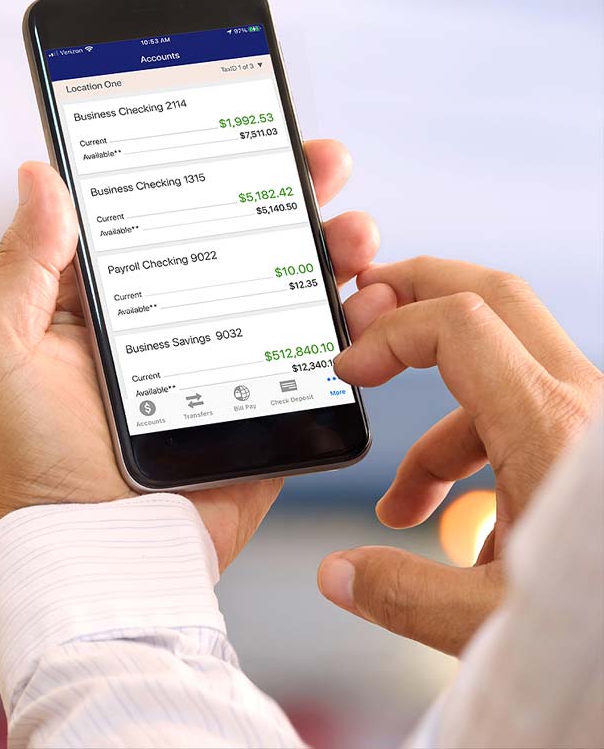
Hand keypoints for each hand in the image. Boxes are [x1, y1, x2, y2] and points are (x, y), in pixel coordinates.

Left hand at [0, 141, 379, 569]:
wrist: (96, 557)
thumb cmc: (29, 463)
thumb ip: (22, 266)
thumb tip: (39, 174)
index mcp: (97, 306)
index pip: (154, 218)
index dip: (197, 170)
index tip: (237, 128)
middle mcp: (162, 327)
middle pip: (231, 239)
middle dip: (281, 195)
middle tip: (322, 162)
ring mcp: (218, 365)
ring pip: (282, 287)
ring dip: (325, 248)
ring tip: (352, 230)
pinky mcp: (263, 409)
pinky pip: (314, 354)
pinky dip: (349, 320)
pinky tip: (365, 293)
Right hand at [317, 258, 603, 653]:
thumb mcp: (489, 622)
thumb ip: (400, 594)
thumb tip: (339, 575)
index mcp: (551, 427)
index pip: (456, 325)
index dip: (387, 334)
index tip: (346, 370)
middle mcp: (582, 408)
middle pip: (492, 301)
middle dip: (414, 297)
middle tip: (360, 311)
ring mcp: (594, 426)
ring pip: (506, 377)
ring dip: (439, 425)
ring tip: (401, 509)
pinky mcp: (595, 457)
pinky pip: (530, 421)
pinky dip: (480, 452)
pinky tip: (468, 533)